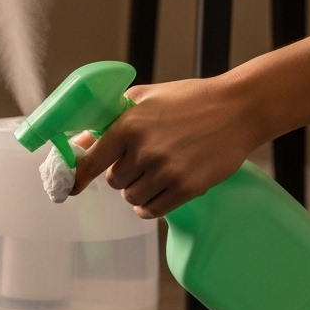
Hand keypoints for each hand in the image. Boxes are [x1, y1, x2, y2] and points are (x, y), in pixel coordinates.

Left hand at [72, 76, 262, 218]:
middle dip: (124, 174)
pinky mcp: (187, 188)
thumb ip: (109, 120)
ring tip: (157, 171)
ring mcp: (166, 171)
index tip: (70, 188)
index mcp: (128, 126)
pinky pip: (152, 210)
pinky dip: (150, 206)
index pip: (90, 162)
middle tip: (143, 160)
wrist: (239, 109)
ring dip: (139, 190)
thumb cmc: (190, 100)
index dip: (77, 177)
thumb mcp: (144, 98)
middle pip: (114, 182)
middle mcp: (144, 150)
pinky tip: (158, 193)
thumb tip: (79, 142)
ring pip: (132, 198)